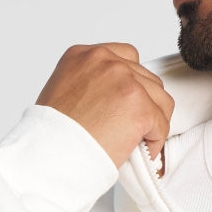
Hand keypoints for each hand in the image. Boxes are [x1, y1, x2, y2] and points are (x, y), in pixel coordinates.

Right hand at [36, 43, 174, 166]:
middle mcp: (105, 61)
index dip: (130, 85)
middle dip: (143, 105)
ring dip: (152, 122)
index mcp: (84, 55)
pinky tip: (138, 152)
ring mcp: (125, 82)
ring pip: (160, 100)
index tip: (124, 106)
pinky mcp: (140, 107)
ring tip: (135, 141)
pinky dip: (154, 142)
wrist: (49, 157)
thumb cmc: (51, 135)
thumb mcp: (63, 92)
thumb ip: (91, 84)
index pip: (126, 57)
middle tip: (130, 129)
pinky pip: (162, 125)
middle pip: (146, 79)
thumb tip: (113, 99)